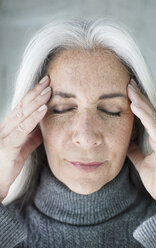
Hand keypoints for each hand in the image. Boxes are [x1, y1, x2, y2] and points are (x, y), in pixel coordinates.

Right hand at [0, 75, 50, 200]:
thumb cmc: (8, 165)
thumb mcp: (23, 147)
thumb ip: (32, 137)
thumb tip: (43, 128)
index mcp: (10, 127)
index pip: (22, 107)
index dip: (33, 94)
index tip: (46, 84)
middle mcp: (6, 127)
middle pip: (22, 106)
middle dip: (35, 92)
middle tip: (48, 80)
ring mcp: (5, 135)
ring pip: (22, 114)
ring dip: (36, 101)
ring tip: (48, 90)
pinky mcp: (8, 146)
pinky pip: (22, 129)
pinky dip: (33, 118)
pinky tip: (43, 109)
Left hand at [127, 79, 155, 209]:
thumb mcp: (141, 162)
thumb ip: (134, 151)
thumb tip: (127, 143)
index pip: (147, 117)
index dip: (138, 104)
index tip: (128, 92)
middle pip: (150, 112)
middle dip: (139, 97)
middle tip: (128, 83)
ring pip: (152, 116)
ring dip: (140, 102)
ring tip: (130, 89)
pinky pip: (154, 127)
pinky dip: (144, 115)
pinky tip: (135, 106)